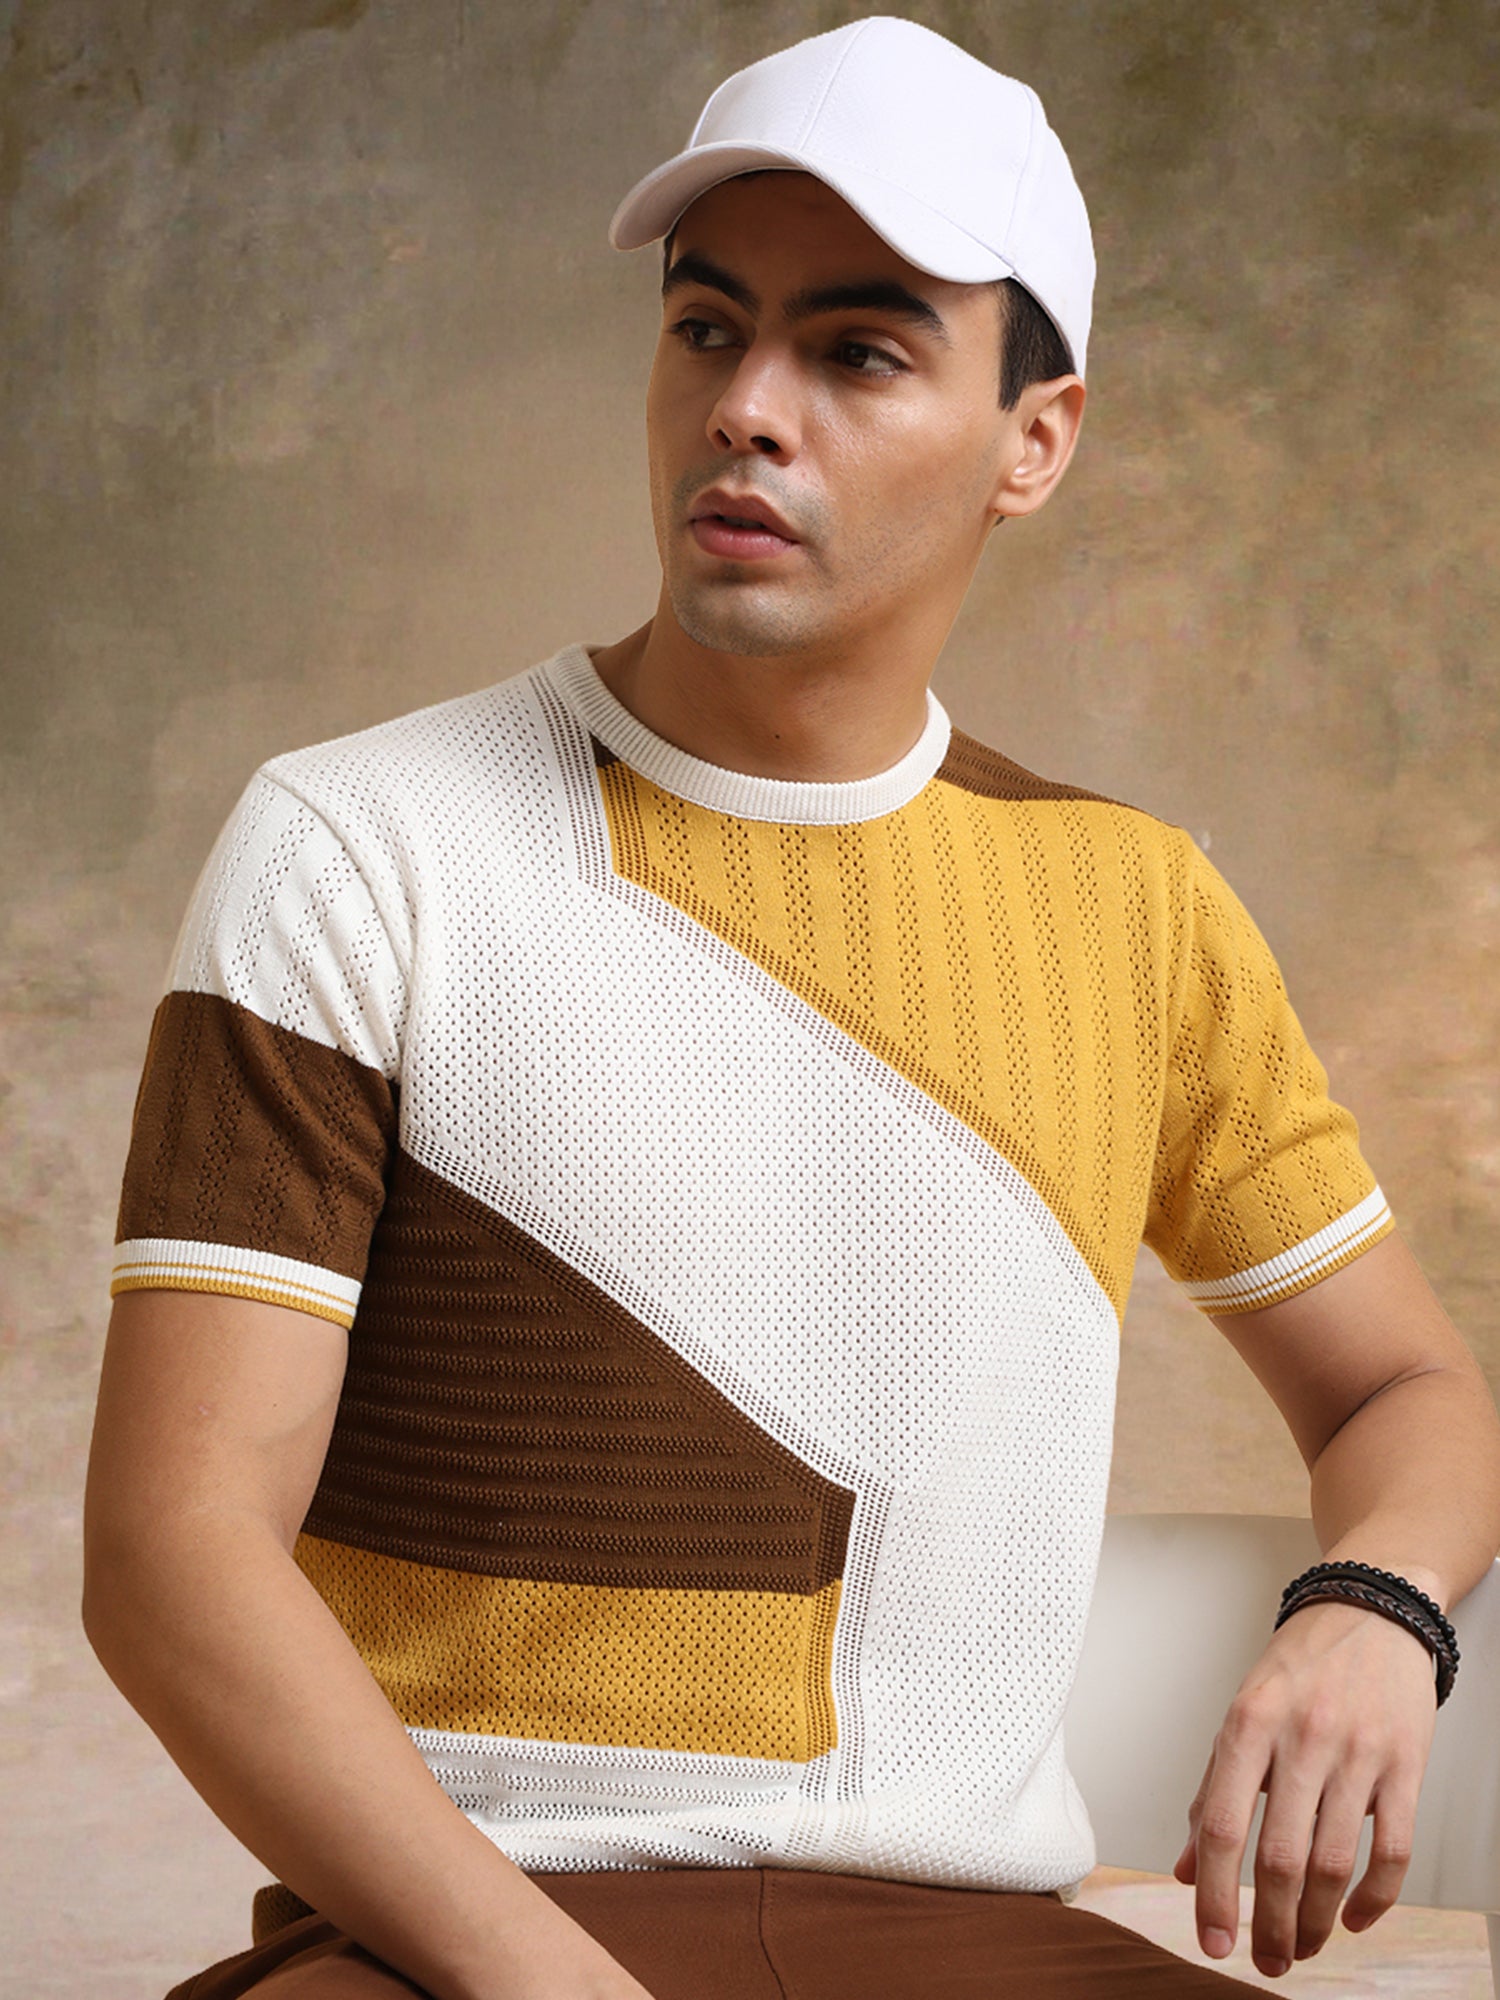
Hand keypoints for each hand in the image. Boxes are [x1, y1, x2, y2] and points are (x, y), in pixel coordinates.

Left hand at [1172, 1598, 1436, 1977]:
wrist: (1371, 1611)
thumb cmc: (1300, 1667)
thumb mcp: (1242, 1715)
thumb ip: (1210, 1790)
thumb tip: (1183, 1867)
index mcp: (1248, 1723)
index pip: (1219, 1823)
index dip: (1212, 1892)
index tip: (1212, 1940)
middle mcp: (1300, 1738)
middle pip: (1278, 1856)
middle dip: (1268, 1924)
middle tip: (1265, 1962)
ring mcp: (1356, 1753)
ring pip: (1333, 1863)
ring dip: (1314, 1921)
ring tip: (1301, 1948)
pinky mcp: (1405, 1765)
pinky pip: (1392, 1850)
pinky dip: (1374, 1900)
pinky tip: (1353, 1919)